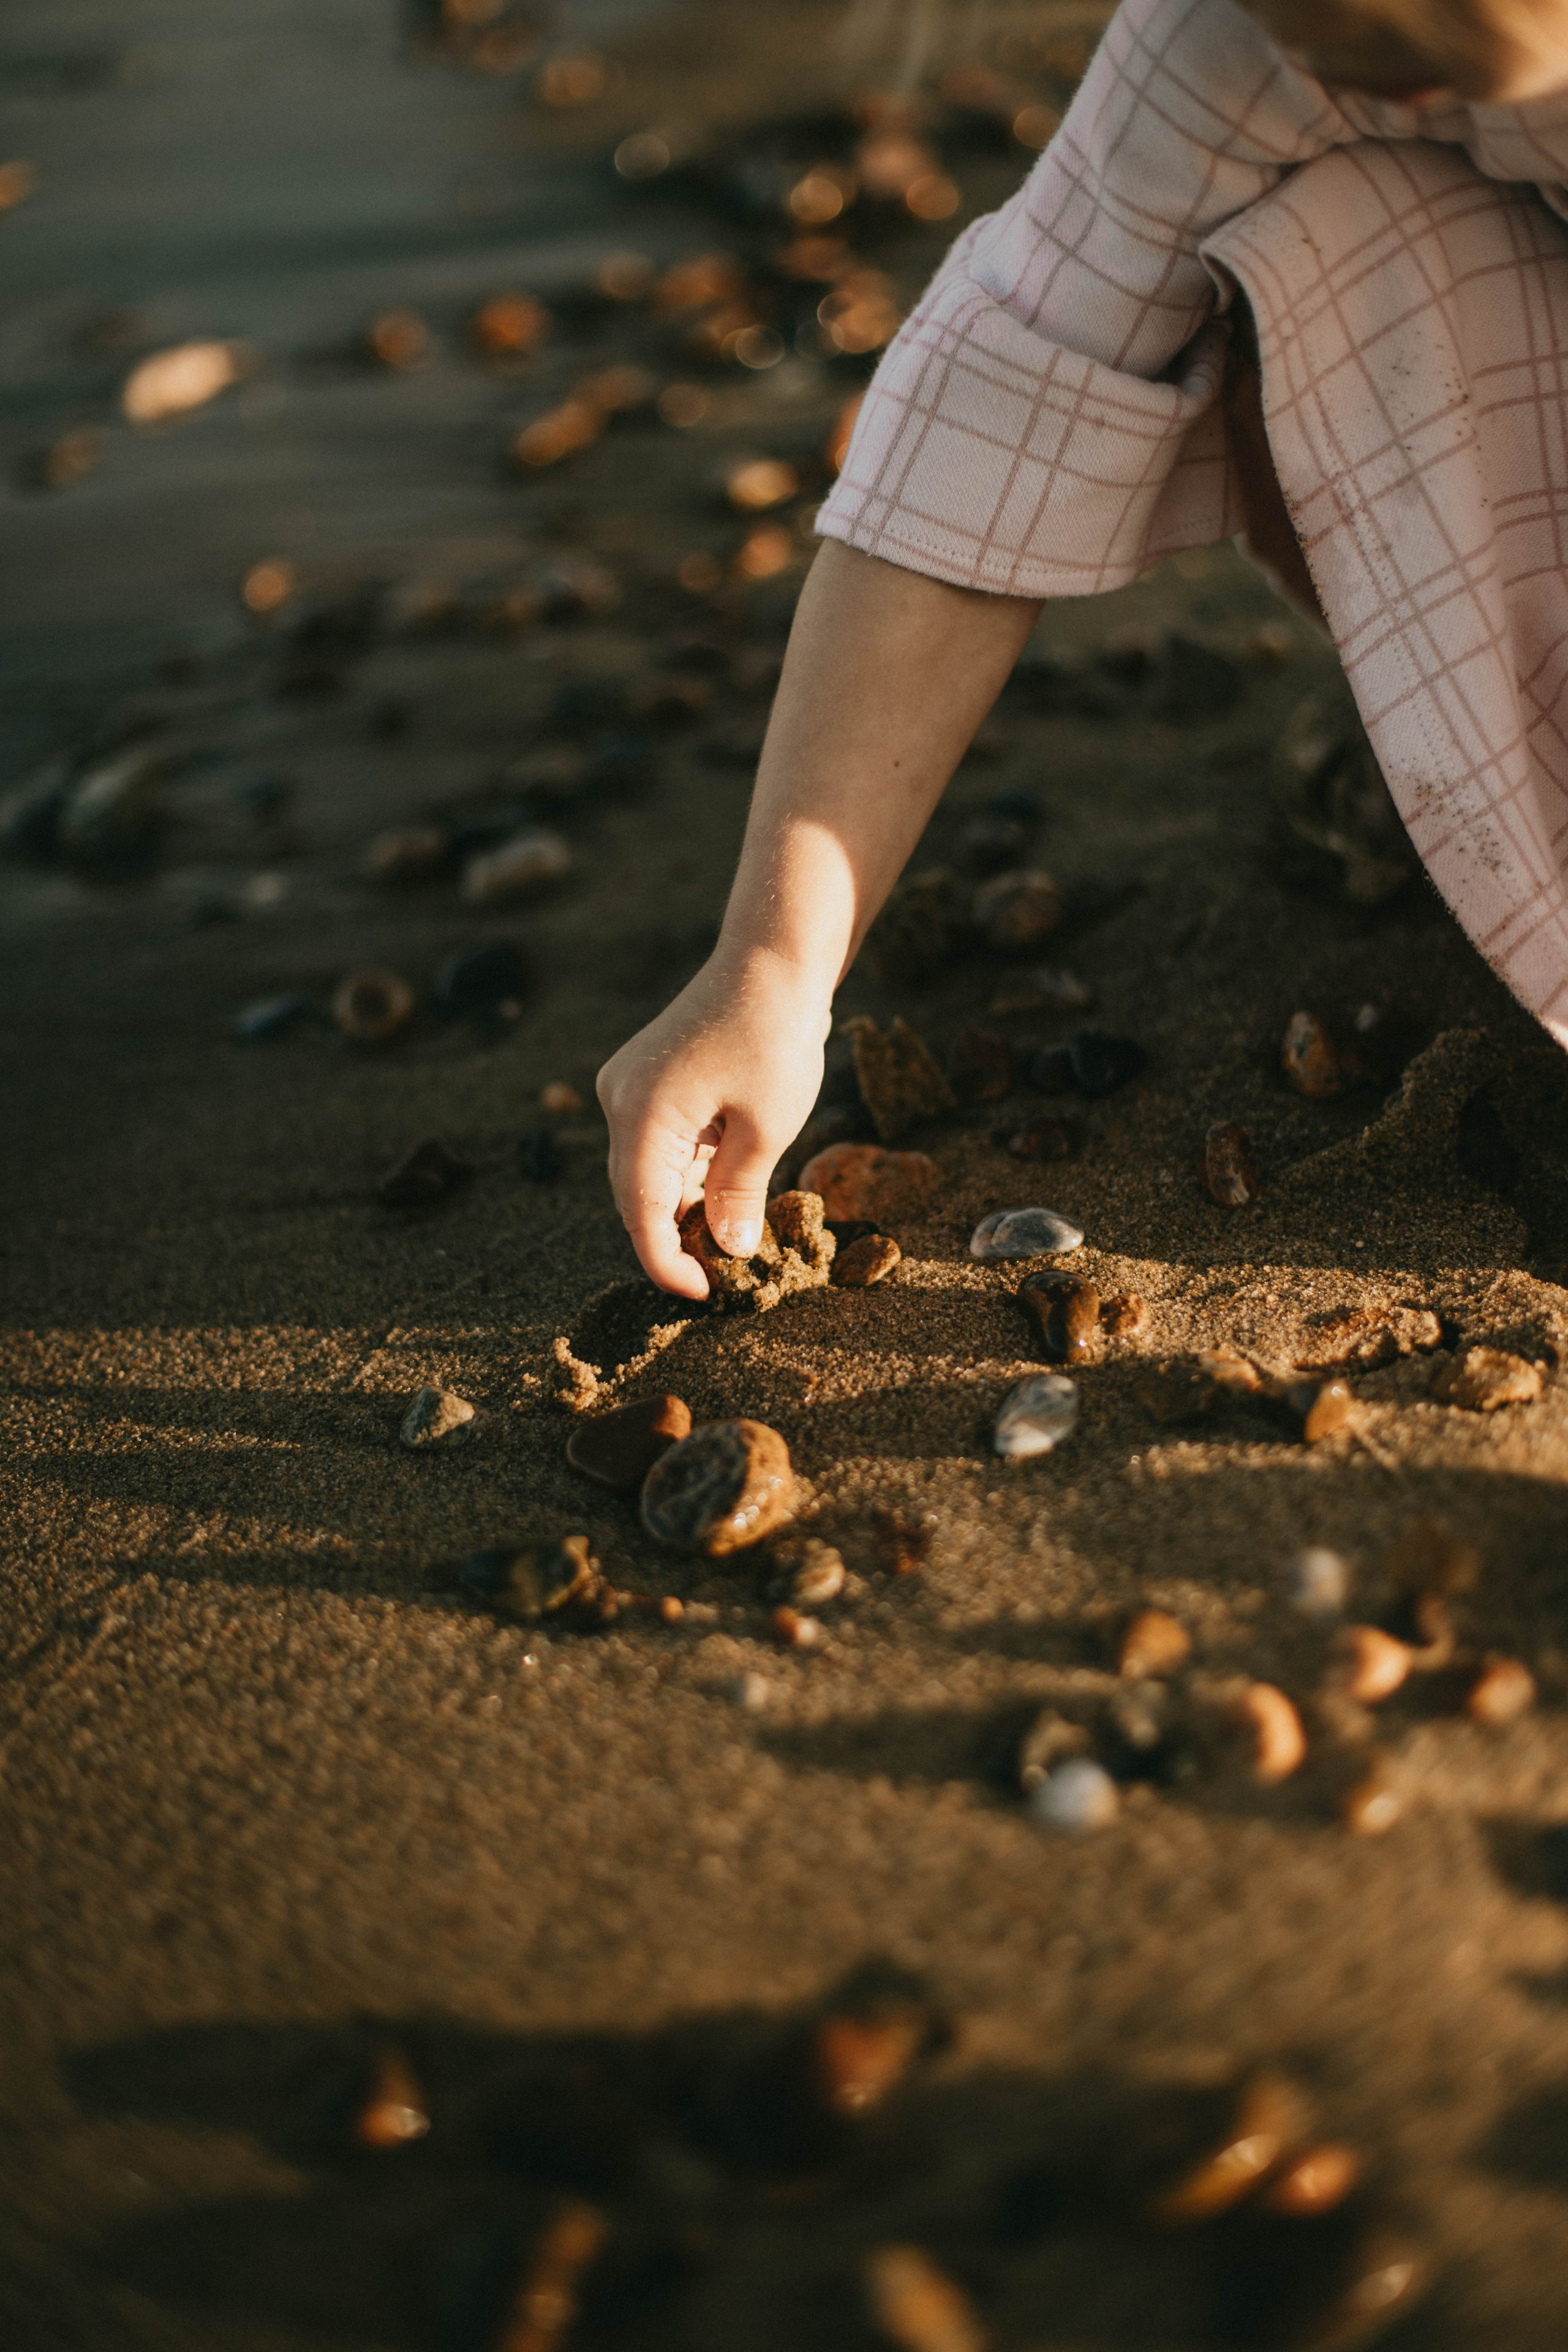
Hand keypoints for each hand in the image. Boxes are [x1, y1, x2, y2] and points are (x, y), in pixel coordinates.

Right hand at [597, 949, 831, 1297]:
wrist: (772, 961)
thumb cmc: (774, 1035)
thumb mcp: (767, 1128)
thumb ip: (739, 1195)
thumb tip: (730, 1252)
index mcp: (641, 1115)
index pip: (641, 1214)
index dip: (667, 1264)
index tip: (703, 1297)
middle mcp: (620, 1101)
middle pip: (638, 1196)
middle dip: (676, 1239)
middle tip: (725, 1275)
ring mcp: (628, 1087)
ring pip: (649, 1172)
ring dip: (686, 1206)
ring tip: (734, 1238)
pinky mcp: (647, 1080)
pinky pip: (660, 1144)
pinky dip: (689, 1174)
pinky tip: (725, 1194)